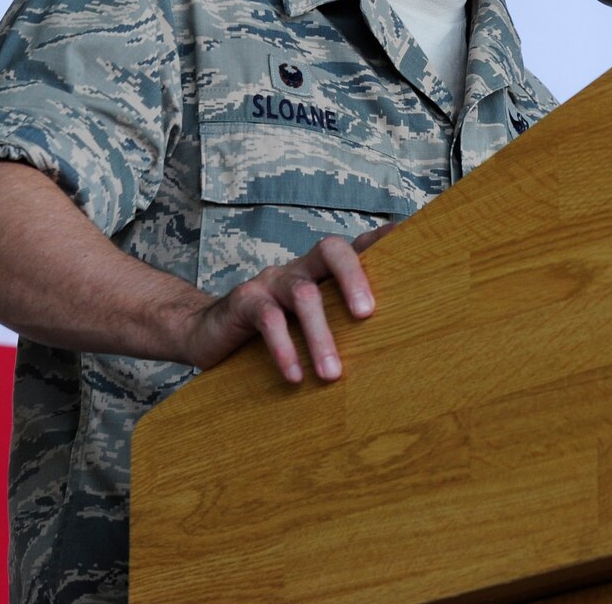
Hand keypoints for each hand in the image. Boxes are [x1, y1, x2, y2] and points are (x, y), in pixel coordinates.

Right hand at [180, 223, 396, 382]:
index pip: (355, 246)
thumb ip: (342, 320)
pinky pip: (268, 321)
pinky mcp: (244, 301)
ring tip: (332, 374)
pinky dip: (284, 349)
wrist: (207, 333)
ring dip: (320, 336)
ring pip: (303, 295)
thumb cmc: (274, 330)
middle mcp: (300, 268)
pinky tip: (295, 376)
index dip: (380, 240)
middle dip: (354, 276)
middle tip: (368, 314)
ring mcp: (271, 281)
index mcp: (321, 270)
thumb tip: (392, 342)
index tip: (405, 236)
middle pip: (332, 250)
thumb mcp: (310, 321)